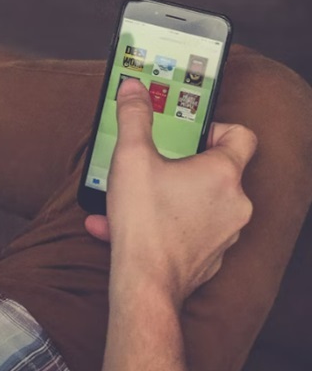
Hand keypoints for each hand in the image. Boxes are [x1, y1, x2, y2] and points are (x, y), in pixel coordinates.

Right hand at [86, 78, 255, 307]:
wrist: (147, 282)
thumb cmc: (145, 221)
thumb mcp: (130, 157)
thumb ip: (133, 118)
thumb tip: (133, 88)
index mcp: (223, 172)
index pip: (242, 135)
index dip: (216, 128)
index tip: (189, 135)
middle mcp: (235, 202)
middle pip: (219, 171)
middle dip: (183, 165)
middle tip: (153, 165)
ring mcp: (227, 232)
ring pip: (202, 204)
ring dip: (170, 197)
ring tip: (133, 199)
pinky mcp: (212, 256)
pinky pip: (191, 231)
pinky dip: (165, 226)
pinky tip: (129, 228)